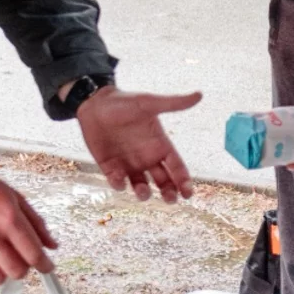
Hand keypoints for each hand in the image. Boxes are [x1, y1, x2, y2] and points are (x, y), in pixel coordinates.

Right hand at [0, 137, 56, 285]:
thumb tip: (52, 245)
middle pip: (17, 271)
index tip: (47, 267)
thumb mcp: (14, 197)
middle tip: (19, 258)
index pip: (33, 254)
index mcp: (9, 218)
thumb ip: (36, 223)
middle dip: (23, 268)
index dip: (45, 265)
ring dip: (2, 273)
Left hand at [77, 86, 199, 202]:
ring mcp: (128, 163)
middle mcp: (146, 157)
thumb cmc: (124, 101)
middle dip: (169, 192)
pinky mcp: (110, 166)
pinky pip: (118, 181)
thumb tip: (199, 94)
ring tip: (144, 191)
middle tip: (170, 199)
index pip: (176, 166)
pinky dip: (119, 184)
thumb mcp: (148, 103)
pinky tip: (119, 179)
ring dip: (144, 193)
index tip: (188, 194)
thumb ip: (173, 103)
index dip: (184, 181)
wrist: (94, 103)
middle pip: (163, 181)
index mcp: (159, 144)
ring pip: (141, 186)